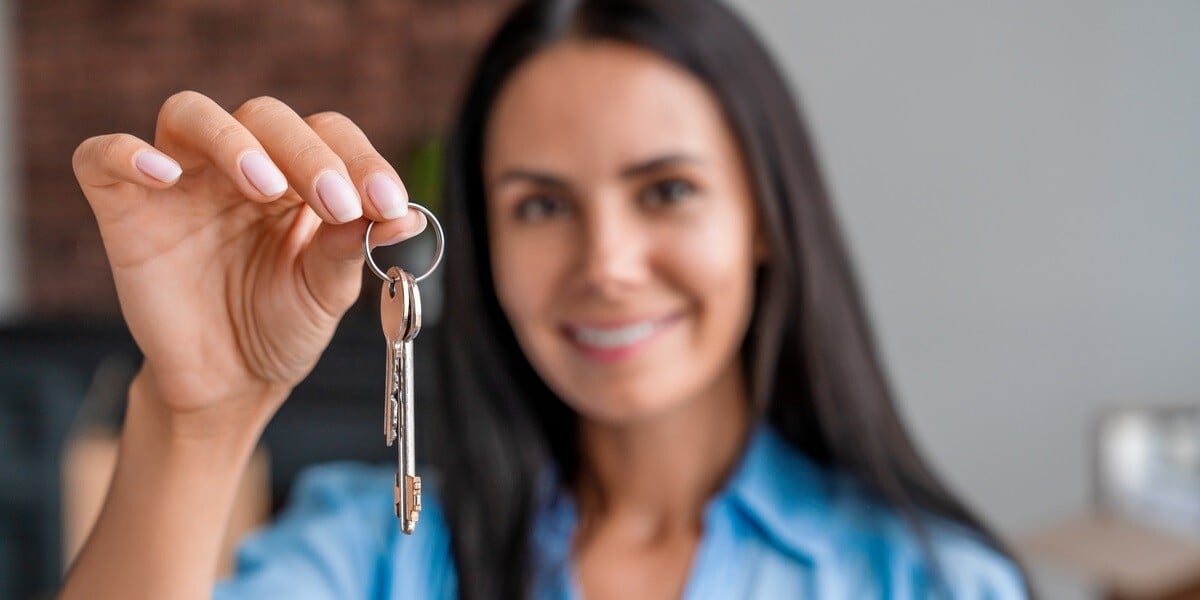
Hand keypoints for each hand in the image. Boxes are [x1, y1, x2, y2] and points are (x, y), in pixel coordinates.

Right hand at [72, 91, 422, 430]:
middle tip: (337, 204)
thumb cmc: (281, 326)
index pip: (328, 133)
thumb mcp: (326, 290)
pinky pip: (103, 157)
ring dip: (232, 140)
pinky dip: (125, 154)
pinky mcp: (125, 209)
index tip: (389, 204)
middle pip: (265, 116)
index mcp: (297, 175)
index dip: (361, 159)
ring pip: (190, 114)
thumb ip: (354, 245)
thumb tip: (409, 218)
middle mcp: (238, 165)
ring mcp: (179, 182)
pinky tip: (161, 174)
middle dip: (308, 154)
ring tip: (267, 188)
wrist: (229, 384)